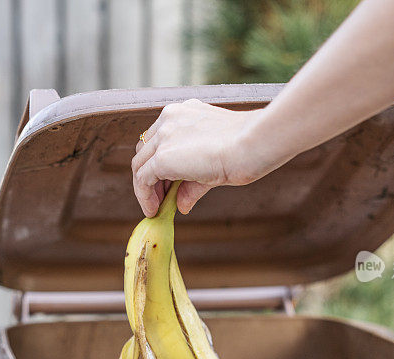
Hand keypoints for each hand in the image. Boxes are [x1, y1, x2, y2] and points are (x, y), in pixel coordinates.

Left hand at [132, 99, 272, 216]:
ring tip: (156, 206)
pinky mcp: (162, 156)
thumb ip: (191, 183)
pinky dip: (144, 196)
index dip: (158, 163)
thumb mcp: (212, 165)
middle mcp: (170, 118)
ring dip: (145, 188)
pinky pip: (142, 179)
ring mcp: (164, 135)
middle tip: (160, 197)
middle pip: (146, 150)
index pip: (159, 138)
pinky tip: (153, 210)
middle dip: (150, 175)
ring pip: (140, 164)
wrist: (252, 145)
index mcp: (183, 113)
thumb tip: (182, 205)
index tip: (166, 184)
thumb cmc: (245, 149)